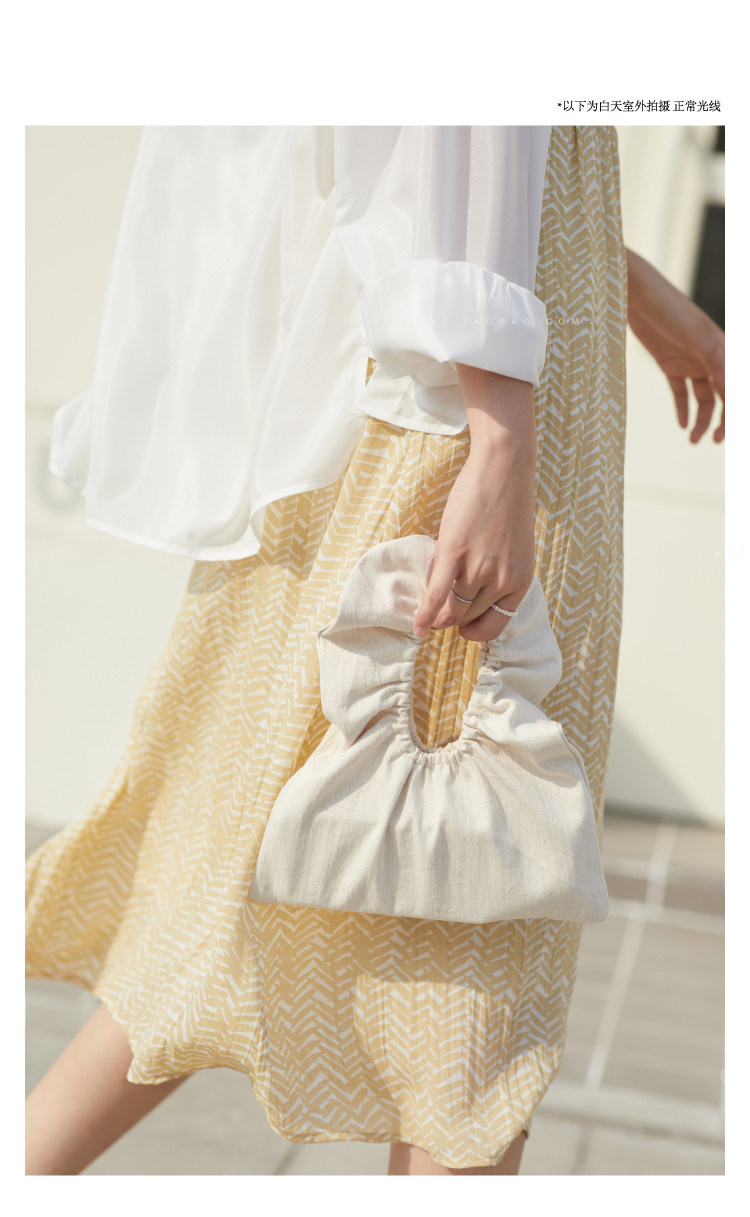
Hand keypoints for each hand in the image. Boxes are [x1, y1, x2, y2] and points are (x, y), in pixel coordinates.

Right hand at [413, 370, 536, 641]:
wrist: (503, 469)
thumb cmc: (506, 504)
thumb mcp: (513, 548)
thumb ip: (498, 574)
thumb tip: (467, 594)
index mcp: (521, 581)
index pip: (495, 625)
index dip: (475, 631)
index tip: (463, 627)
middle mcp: (502, 579)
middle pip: (467, 618)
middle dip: (450, 621)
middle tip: (438, 616)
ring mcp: (478, 567)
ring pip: (451, 611)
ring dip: (436, 618)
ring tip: (426, 617)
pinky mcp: (454, 552)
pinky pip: (437, 595)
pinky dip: (424, 615)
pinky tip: (416, 627)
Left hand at [626, 248, 724, 443]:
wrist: (635, 295)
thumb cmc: (668, 308)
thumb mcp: (693, 333)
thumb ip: (715, 357)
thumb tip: (732, 385)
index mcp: (722, 348)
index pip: (734, 387)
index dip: (734, 411)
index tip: (728, 434)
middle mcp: (710, 356)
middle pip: (723, 394)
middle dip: (722, 419)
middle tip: (713, 440)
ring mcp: (690, 360)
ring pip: (702, 397)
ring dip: (700, 419)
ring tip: (692, 440)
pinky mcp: (670, 363)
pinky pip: (681, 391)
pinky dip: (682, 409)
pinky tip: (680, 425)